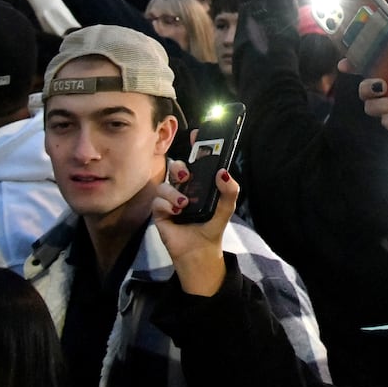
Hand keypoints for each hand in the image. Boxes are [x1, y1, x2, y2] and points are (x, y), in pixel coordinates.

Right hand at [152, 159, 238, 296]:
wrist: (199, 252)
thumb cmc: (211, 228)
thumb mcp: (226, 209)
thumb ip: (229, 191)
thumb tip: (223, 172)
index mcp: (200, 184)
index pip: (196, 161)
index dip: (196, 147)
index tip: (197, 134)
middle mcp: (184, 189)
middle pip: (176, 168)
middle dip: (179, 167)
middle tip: (186, 176)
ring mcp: (170, 200)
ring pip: (164, 184)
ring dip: (174, 192)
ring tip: (185, 204)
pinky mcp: (160, 213)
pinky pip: (158, 201)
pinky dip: (166, 205)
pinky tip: (176, 213)